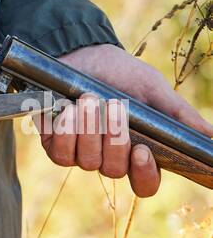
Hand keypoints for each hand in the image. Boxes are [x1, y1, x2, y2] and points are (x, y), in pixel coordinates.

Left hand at [35, 44, 212, 198]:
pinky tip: (67, 109)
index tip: (142, 151)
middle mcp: (110, 156)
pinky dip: (66, 131)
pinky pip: (62, 155)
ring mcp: (82, 153)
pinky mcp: (57, 145)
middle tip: (113, 106)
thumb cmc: (122, 73)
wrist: (82, 53)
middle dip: (113, 137)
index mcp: (139, 149)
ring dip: (89, 128)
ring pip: (88, 162)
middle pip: (115, 170)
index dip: (144, 174)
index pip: (145, 184)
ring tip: (88, 99)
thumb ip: (179, 116)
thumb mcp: (153, 89)